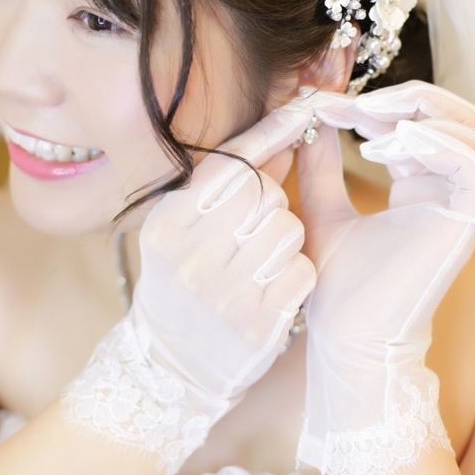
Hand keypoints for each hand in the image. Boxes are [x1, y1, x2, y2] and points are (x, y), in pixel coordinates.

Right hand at [60, 97, 317, 474]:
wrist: (171, 367)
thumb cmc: (185, 284)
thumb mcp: (188, 230)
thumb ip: (234, 184)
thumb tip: (285, 133)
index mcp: (168, 223)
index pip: (231, 161)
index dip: (273, 131)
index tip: (307, 106)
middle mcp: (192, 255)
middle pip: (266, 193)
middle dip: (272, 203)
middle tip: (252, 231)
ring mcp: (225, 292)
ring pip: (290, 229)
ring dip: (286, 240)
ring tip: (259, 262)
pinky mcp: (258, 323)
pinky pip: (303, 270)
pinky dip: (297, 274)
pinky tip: (273, 289)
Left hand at [291, 80, 474, 474]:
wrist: (348, 340)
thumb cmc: (338, 290)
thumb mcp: (322, 209)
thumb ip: (321, 164)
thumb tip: (312, 117)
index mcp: (419, 186)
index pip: (422, 121)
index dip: (381, 102)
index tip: (328, 104)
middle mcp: (447, 192)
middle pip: (460, 116)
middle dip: (412, 97)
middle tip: (358, 105)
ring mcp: (461, 207)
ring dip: (425, 114)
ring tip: (371, 126)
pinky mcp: (467, 223)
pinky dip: (439, 142)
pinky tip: (391, 146)